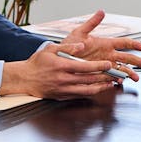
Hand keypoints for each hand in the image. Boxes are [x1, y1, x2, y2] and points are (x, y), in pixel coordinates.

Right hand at [0, 42, 123, 99]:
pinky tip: (98, 88)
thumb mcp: (51, 49)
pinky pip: (80, 95)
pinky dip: (91, 92)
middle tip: (116, 73)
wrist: (24, 79)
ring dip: (100, 87)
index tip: (108, 64)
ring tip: (111, 82)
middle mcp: (63, 80)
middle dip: (104, 76)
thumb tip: (82, 45)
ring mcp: (63, 90)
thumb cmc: (37, 63)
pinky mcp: (62, 96)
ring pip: (86, 90)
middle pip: (89, 79)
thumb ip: (68, 48)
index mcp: (62, 66)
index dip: (98, 66)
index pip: (85, 67)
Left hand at [59, 9, 140, 81]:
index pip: (123, 42)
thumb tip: (101, 12)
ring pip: (121, 69)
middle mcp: (107, 54)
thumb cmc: (70, 45)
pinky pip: (111, 77)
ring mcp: (104, 64)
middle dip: (139, 61)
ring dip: (130, 73)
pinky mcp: (99, 73)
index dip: (133, 44)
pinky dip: (116, 79)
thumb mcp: (79, 32)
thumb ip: (91, 23)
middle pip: (127, 58)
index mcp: (105, 43)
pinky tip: (120, 81)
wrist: (60, 59)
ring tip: (136, 78)